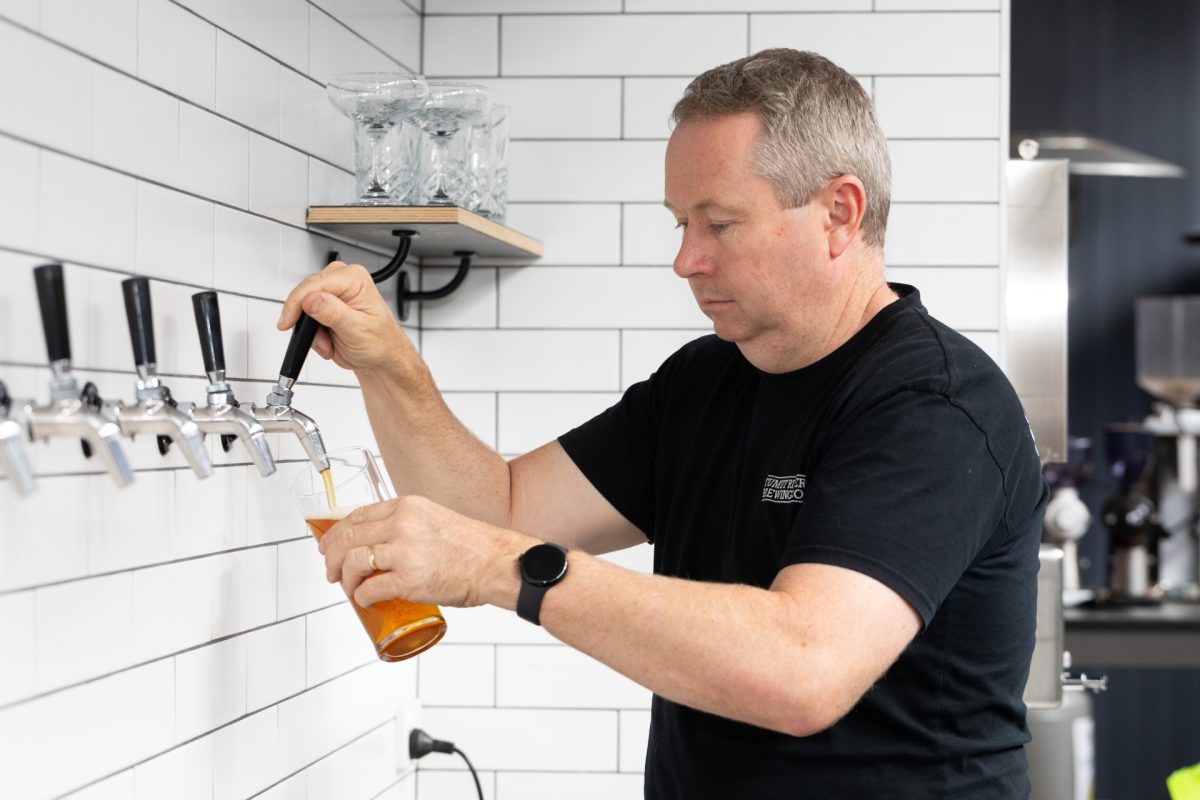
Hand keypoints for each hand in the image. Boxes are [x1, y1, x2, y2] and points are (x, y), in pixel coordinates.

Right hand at [277, 260, 416, 373]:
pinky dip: (313, 335)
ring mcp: (333, 293)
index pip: (315, 283)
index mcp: (354, 279)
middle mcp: (342, 281)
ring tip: (329, 344)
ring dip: (312, 332)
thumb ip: (334, 314)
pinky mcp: (325, 306)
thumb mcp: (358, 330)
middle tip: (322, 342)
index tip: (288, 321)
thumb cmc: (380, 343)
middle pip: (305, 294)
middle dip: (308, 322)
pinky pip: (305, 318)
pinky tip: (328, 342)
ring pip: (303, 308)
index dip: (297, 303)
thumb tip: (311, 300)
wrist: (380, 358)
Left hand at [319, 495, 533, 609]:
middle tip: (331, 572)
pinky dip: (362, 597)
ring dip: (345, 580)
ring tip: (349, 589)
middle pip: (349, 539)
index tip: (328, 546)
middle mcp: (402, 525)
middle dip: (333, 558)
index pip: (357, 515)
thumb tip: (384, 542)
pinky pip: (370, 589)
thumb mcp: (435, 519)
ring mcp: (404, 553)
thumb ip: (409, 525)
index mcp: (407, 507)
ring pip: (354, 563)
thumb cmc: (473, 546)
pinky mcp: (409, 580)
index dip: (336, 533)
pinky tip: (366, 600)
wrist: (497, 563)